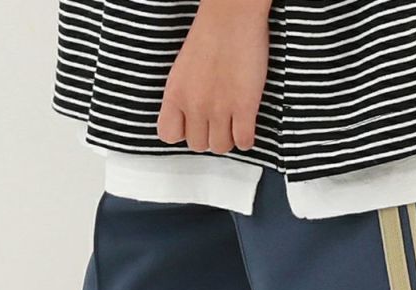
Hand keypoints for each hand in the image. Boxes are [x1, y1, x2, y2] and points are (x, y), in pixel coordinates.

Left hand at [157, 0, 270, 154]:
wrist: (232, 16)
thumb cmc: (210, 33)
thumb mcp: (183, 68)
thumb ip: (184, 94)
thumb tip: (191, 115)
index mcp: (175, 94)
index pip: (168, 135)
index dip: (182, 133)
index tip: (192, 125)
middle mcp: (194, 105)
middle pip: (198, 145)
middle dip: (208, 136)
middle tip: (218, 123)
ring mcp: (219, 108)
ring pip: (220, 147)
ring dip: (228, 139)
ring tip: (233, 124)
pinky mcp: (244, 107)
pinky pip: (244, 142)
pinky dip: (246, 139)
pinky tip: (247, 127)